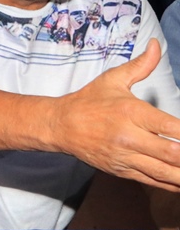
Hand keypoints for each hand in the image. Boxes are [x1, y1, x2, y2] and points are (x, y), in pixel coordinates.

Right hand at [53, 39, 179, 191]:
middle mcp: (128, 137)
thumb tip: (155, 46)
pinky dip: (172, 183)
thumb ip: (141, 65)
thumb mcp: (114, 79)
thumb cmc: (89, 101)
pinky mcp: (121, 170)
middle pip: (172, 153)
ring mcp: (125, 156)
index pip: (170, 127)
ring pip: (165, 172)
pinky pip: (153, 181)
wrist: (60, 125)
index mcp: (130, 112)